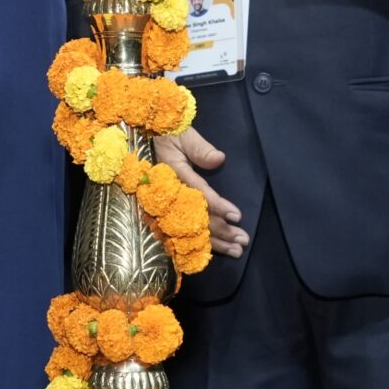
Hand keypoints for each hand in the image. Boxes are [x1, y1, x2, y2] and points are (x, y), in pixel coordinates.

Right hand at [153, 128, 247, 256]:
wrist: (145, 139)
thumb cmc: (168, 135)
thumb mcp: (184, 136)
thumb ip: (200, 148)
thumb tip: (219, 159)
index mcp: (173, 174)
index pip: (199, 194)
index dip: (217, 206)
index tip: (237, 216)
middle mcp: (169, 194)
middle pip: (197, 217)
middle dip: (222, 231)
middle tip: (243, 240)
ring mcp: (166, 206)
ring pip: (191, 228)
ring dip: (215, 241)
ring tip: (236, 250)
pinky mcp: (165, 212)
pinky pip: (182, 232)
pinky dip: (199, 243)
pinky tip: (214, 253)